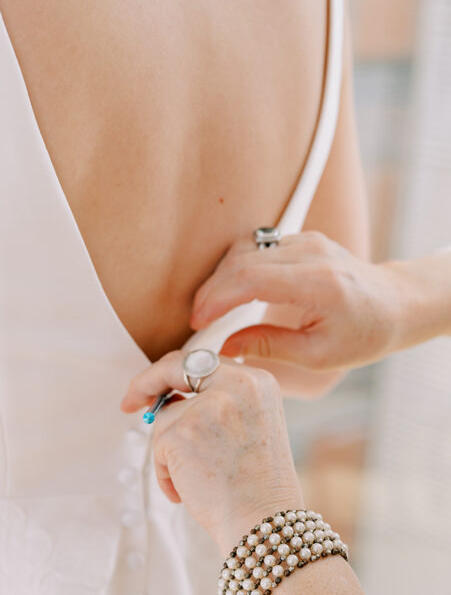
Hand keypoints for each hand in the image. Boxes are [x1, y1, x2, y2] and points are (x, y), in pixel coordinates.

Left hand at [120, 353, 303, 552]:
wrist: (263, 523)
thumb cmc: (257, 489)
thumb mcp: (250, 429)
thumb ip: (217, 405)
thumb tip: (168, 398)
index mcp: (257, 381)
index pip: (204, 362)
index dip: (173, 372)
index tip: (153, 386)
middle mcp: (236, 384)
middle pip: (174, 369)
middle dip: (146, 384)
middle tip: (129, 403)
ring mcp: (207, 406)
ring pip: (165, 419)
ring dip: (170, 453)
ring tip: (197, 482)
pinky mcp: (180, 431)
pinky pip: (157, 448)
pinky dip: (166, 474)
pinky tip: (188, 490)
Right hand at [190, 231, 404, 370]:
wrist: (396, 304)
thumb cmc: (365, 334)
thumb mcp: (318, 355)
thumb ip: (268, 347)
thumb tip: (224, 347)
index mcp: (319, 284)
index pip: (251, 279)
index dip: (217, 299)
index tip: (199, 322)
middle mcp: (312, 253)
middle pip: (241, 261)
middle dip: (211, 291)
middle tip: (197, 321)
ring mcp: (307, 241)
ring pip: (244, 250)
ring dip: (220, 279)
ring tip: (210, 310)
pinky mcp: (302, 240)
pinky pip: (256, 248)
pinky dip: (236, 271)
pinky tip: (230, 295)